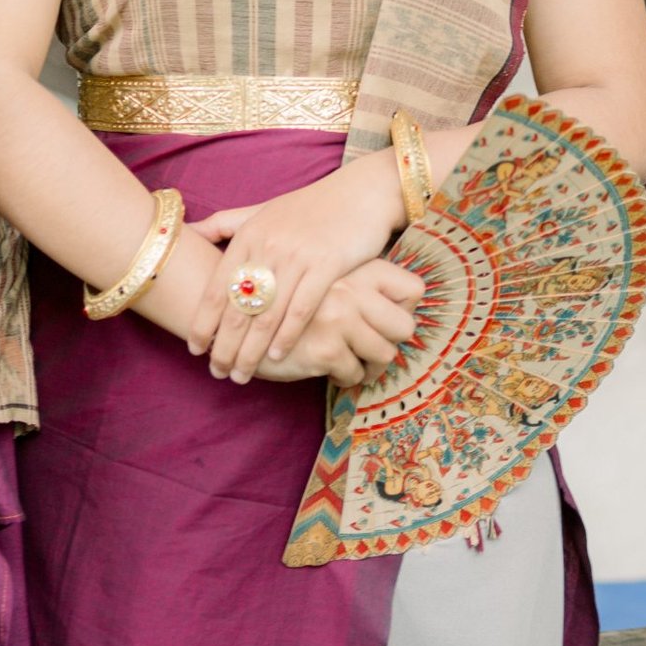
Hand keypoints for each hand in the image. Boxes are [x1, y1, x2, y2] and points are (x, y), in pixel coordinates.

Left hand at [188, 152, 404, 380]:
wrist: (359, 194)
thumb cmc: (308, 207)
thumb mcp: (262, 210)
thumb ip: (225, 223)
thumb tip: (188, 230)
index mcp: (248, 234)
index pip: (217, 286)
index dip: (203, 321)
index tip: (193, 348)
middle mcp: (267, 245)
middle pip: (238, 307)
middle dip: (223, 345)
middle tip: (216, 372)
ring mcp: (296, 255)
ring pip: (266, 314)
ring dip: (252, 350)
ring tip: (241, 374)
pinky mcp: (326, 265)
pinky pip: (301, 309)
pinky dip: (287, 336)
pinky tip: (278, 357)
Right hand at [252, 259, 422, 387]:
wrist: (231, 299)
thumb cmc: (281, 286)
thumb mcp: (321, 269)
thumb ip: (359, 278)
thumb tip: (406, 300)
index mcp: (357, 268)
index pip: (414, 289)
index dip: (408, 309)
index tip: (392, 321)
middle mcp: (352, 289)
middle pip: (406, 327)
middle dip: (392, 345)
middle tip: (375, 351)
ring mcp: (339, 318)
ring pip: (384, 355)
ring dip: (370, 367)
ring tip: (354, 365)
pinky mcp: (324, 349)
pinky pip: (354, 374)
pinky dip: (344, 377)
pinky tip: (329, 370)